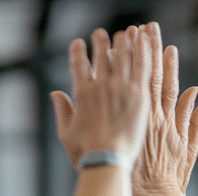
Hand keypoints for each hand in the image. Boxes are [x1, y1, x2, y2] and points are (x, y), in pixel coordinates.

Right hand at [50, 26, 151, 168]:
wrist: (108, 161)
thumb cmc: (86, 152)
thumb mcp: (66, 132)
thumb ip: (62, 109)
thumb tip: (55, 93)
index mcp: (82, 93)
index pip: (78, 63)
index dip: (77, 51)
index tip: (78, 43)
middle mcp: (101, 85)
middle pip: (101, 54)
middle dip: (101, 41)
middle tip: (102, 34)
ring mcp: (121, 88)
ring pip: (123, 55)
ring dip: (123, 41)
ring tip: (125, 33)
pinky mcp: (139, 94)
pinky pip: (142, 65)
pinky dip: (142, 49)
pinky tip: (143, 39)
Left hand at [133, 22, 197, 195]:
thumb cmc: (169, 180)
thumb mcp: (188, 151)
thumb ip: (194, 123)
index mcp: (169, 120)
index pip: (168, 85)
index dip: (168, 64)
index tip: (168, 46)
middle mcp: (154, 115)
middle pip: (151, 75)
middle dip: (151, 51)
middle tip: (148, 28)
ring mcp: (138, 120)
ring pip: (134, 81)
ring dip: (133, 57)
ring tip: (131, 34)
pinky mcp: (126, 127)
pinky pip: (119, 97)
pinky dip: (117, 77)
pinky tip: (113, 60)